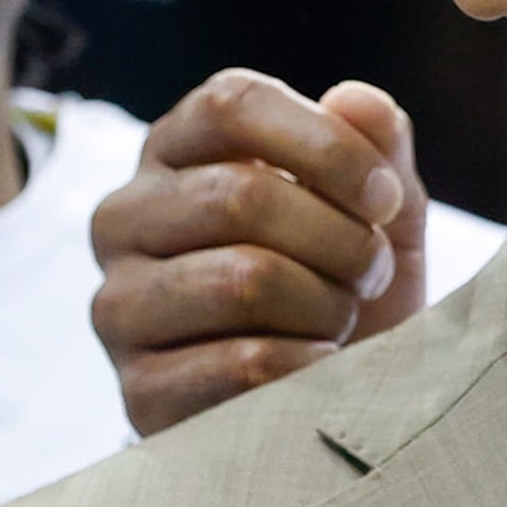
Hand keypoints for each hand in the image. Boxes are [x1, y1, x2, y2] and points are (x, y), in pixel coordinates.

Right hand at [88, 71, 429, 435]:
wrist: (322, 408)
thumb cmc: (342, 288)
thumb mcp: (377, 214)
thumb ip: (377, 147)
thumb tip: (355, 98)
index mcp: (175, 151)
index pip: (232, 106)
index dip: (326, 146)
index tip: (386, 200)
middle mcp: (125, 217)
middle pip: (240, 196)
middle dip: (340, 241)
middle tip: (373, 273)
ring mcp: (120, 305)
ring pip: (242, 281)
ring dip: (326, 306)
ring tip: (341, 320)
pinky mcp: (136, 390)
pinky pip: (242, 364)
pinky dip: (308, 368)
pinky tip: (318, 371)